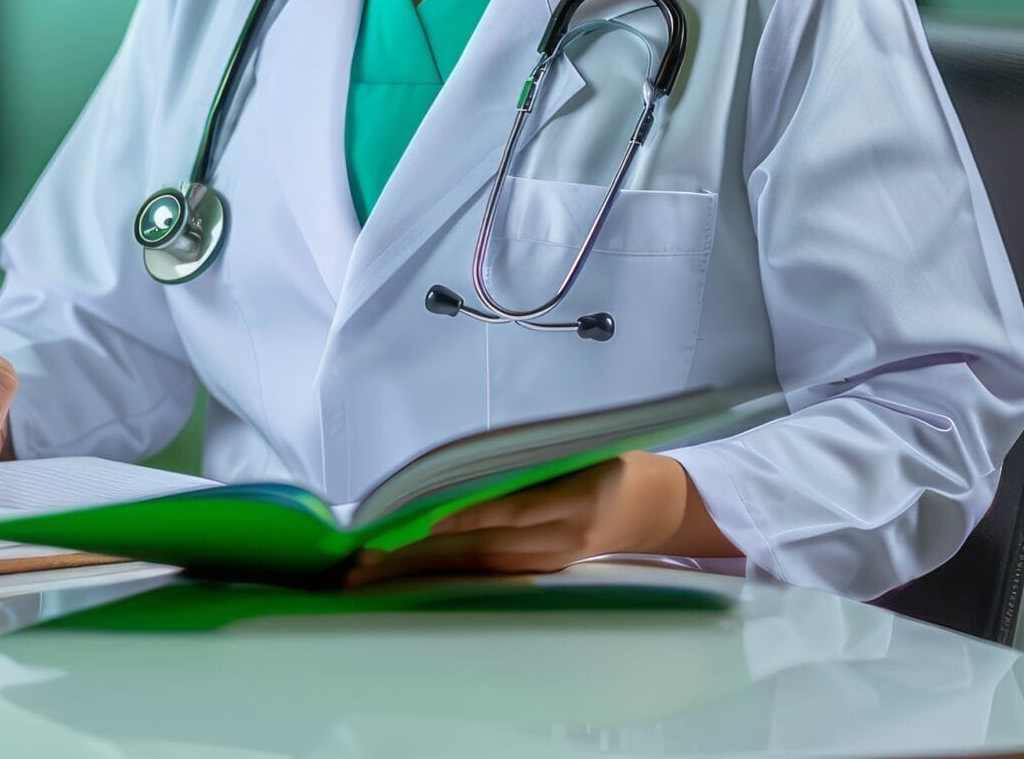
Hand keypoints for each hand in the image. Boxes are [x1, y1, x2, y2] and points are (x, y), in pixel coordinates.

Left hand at [344, 451, 731, 585]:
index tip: (427, 521)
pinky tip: (408, 573)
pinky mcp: (542, 570)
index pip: (514, 510)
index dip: (471, 517)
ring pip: (475, 567)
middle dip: (419, 557)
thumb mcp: (585, 449)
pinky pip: (487, 573)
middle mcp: (558, 538)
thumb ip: (534, 458)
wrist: (658, 506)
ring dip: (420, 571)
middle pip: (480, 548)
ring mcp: (548, 560)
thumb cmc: (614, 464)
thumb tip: (470, 460)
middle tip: (364, 562)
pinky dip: (444, 573)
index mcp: (575, 501)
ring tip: (369, 574)